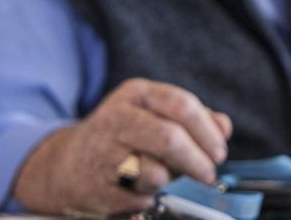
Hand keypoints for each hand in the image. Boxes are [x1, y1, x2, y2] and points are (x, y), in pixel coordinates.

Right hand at [12, 78, 232, 215]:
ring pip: (156, 172)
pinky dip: (150, 196)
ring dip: (170, 180)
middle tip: (209, 173)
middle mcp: (116, 119)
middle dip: (198, 160)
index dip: (208, 131)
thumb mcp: (154, 114)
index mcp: (135, 94)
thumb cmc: (120, 137)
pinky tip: (138, 187)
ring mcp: (104, 153)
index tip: (219, 151)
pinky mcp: (98, 187)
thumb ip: (192, 117)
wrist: (66, 166)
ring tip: (163, 176)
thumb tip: (224, 127)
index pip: (182, 105)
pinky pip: (142, 197)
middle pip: (170, 138)